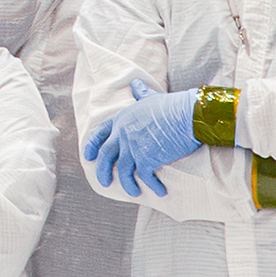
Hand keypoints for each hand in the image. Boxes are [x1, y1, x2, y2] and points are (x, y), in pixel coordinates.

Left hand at [86, 90, 204, 195]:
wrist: (187, 115)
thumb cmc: (172, 106)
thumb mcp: (151, 98)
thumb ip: (141, 94)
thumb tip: (136, 83)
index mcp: (122, 119)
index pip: (100, 133)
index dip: (92, 145)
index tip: (88, 157)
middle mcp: (123, 133)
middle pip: (105, 155)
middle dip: (102, 170)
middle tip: (104, 182)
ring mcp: (133, 147)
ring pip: (123, 171)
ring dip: (128, 184)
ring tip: (133, 192)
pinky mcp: (146, 159)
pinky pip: (144, 177)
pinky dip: (151, 186)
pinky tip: (159, 191)